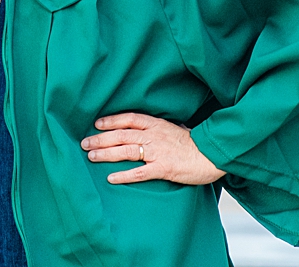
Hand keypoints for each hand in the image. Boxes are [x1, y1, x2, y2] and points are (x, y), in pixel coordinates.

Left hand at [81, 113, 225, 185]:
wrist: (213, 155)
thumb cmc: (197, 144)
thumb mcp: (178, 128)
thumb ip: (162, 128)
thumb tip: (153, 126)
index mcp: (157, 125)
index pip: (128, 119)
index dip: (111, 121)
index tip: (97, 124)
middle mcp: (153, 136)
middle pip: (121, 135)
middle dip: (101, 138)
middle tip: (85, 143)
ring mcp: (157, 152)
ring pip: (126, 151)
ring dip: (106, 154)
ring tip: (91, 156)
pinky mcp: (162, 168)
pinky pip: (139, 173)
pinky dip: (123, 175)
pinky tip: (111, 178)